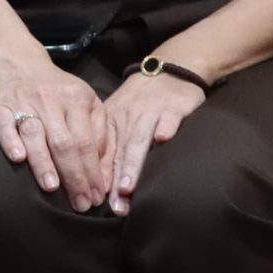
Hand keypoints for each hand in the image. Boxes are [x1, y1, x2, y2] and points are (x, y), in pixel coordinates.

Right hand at [0, 56, 114, 211]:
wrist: (19, 63)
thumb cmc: (58, 93)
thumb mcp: (86, 104)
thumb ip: (100, 136)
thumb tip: (105, 177)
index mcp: (77, 98)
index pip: (87, 141)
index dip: (93, 171)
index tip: (96, 197)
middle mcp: (51, 99)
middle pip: (64, 141)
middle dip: (74, 175)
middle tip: (79, 203)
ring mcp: (23, 100)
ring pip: (35, 133)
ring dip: (44, 161)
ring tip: (51, 188)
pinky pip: (4, 123)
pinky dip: (10, 140)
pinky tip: (17, 158)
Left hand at [100, 70, 207, 214]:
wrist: (169, 69)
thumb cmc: (141, 103)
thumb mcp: (120, 120)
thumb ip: (112, 149)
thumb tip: (101, 187)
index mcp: (112, 122)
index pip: (105, 153)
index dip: (102, 177)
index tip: (98, 201)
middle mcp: (128, 118)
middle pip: (120, 151)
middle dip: (116, 179)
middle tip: (114, 204)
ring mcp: (151, 111)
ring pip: (140, 139)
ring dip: (133, 162)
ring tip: (128, 186)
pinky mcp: (175, 106)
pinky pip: (169, 116)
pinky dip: (166, 125)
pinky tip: (164, 138)